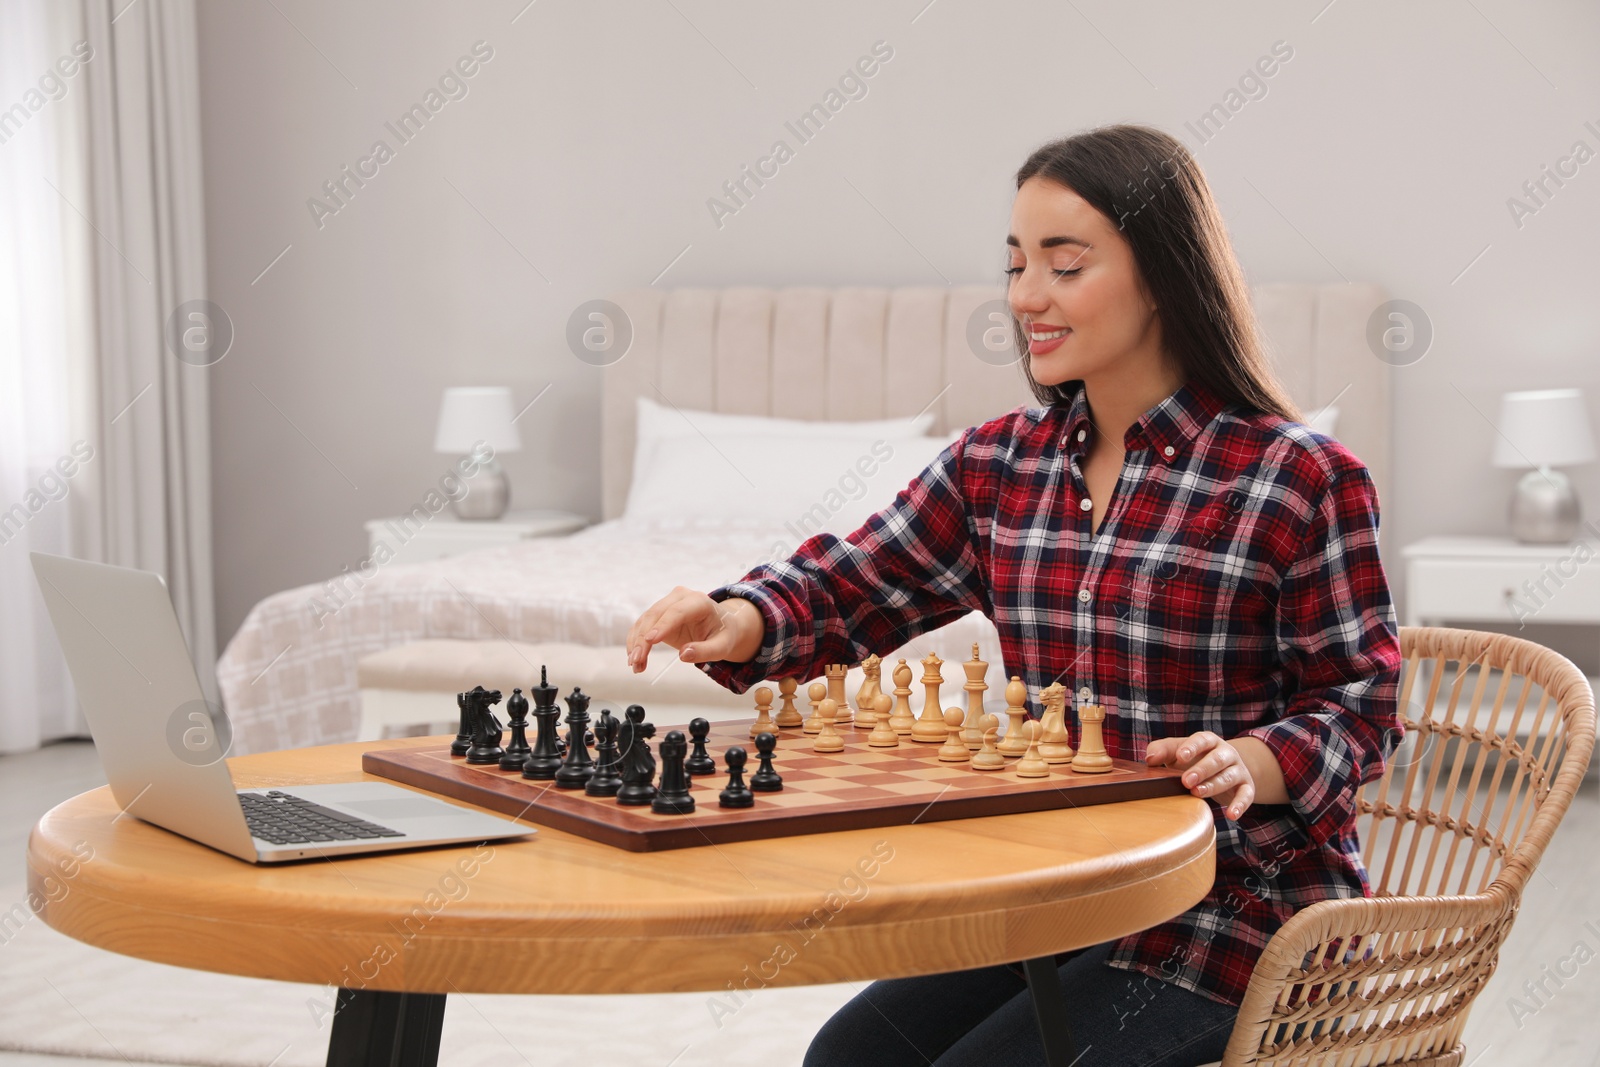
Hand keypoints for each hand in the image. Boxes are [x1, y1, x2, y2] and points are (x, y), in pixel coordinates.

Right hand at [625, 587, 764, 672]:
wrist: (720, 627)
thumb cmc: (723, 634)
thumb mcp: (722, 646)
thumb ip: (705, 651)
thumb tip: (684, 655)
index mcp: (699, 601)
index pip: (677, 612)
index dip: (662, 625)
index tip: (650, 640)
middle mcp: (680, 598)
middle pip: (656, 615)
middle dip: (644, 639)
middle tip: (636, 660)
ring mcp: (667, 604)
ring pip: (645, 621)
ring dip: (637, 643)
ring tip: (635, 665)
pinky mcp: (658, 614)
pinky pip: (642, 626)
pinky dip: (636, 642)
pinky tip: (635, 660)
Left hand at [1145, 731, 1255, 819]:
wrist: (1225, 768)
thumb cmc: (1194, 759)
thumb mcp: (1177, 752)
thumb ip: (1162, 750)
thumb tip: (1150, 759)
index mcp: (1209, 741)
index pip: (1202, 740)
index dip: (1191, 748)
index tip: (1179, 757)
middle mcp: (1226, 753)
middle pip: (1217, 759)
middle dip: (1202, 770)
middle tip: (1186, 781)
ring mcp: (1238, 769)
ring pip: (1229, 776)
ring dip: (1214, 785)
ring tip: (1197, 793)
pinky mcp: (1246, 787)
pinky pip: (1246, 795)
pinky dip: (1240, 805)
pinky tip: (1231, 815)